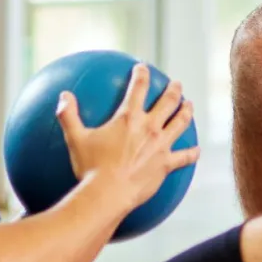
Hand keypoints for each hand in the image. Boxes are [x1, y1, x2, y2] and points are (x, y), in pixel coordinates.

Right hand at [55, 64, 198, 210]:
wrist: (108, 194)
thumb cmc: (90, 167)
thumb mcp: (75, 139)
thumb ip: (68, 115)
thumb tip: (63, 95)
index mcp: (129, 117)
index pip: (138, 87)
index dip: (141, 74)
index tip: (143, 67)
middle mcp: (149, 127)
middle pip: (168, 101)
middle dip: (173, 89)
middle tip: (177, 84)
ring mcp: (160, 145)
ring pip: (180, 123)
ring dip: (187, 112)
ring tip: (190, 105)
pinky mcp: (166, 164)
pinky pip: (184, 157)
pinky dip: (192, 153)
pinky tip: (197, 151)